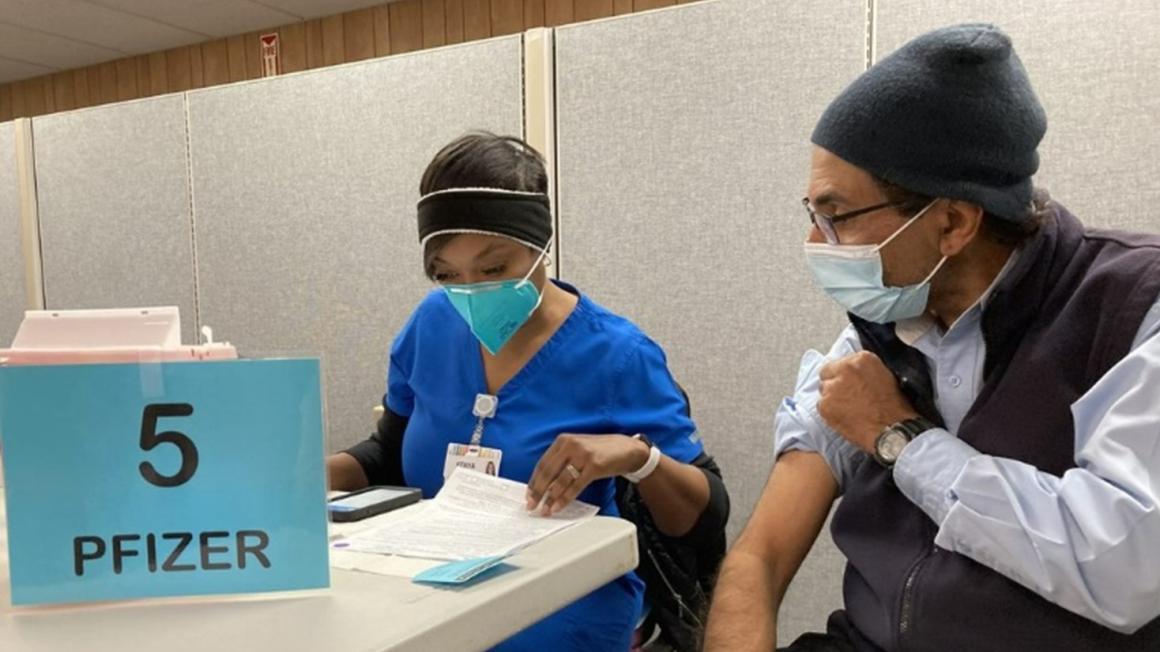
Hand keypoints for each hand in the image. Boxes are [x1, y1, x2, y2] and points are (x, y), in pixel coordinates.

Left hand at [525, 434, 649, 515]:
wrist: (627, 449)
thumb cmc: (601, 452)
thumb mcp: (578, 450)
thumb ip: (562, 461)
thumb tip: (545, 484)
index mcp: (563, 440)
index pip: (543, 463)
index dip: (534, 481)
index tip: (528, 495)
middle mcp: (570, 445)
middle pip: (548, 472)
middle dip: (538, 491)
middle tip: (531, 506)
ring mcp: (582, 454)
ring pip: (560, 480)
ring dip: (550, 498)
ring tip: (544, 510)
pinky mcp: (594, 466)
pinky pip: (575, 486)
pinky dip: (565, 498)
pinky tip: (558, 507)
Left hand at [818, 351, 917, 452]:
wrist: (892, 429)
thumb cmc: (894, 408)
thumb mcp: (884, 377)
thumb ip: (864, 371)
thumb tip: (853, 375)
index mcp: (862, 359)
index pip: (840, 362)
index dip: (843, 375)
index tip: (849, 383)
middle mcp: (845, 369)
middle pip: (827, 373)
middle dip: (834, 384)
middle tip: (846, 397)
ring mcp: (833, 387)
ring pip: (824, 390)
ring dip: (832, 399)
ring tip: (848, 410)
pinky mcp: (825, 404)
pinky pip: (821, 406)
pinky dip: (830, 413)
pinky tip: (845, 418)